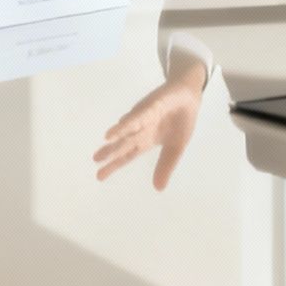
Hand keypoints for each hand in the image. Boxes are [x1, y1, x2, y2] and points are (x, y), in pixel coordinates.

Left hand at [93, 64, 205, 190]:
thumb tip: (158, 189)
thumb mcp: (176, 147)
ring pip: (130, 126)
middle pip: (124, 142)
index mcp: (145, 141)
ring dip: (119, 132)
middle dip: (111, 151)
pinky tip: (123, 122)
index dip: (114, 165)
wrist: (189, 96)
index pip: (127, 155)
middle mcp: (140, 129)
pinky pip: (143, 112)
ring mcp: (144, 115)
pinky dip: (134, 117)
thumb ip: (166, 165)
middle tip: (96, 160)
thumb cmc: (180, 121)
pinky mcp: (152, 103)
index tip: (99, 176)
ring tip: (107, 139)